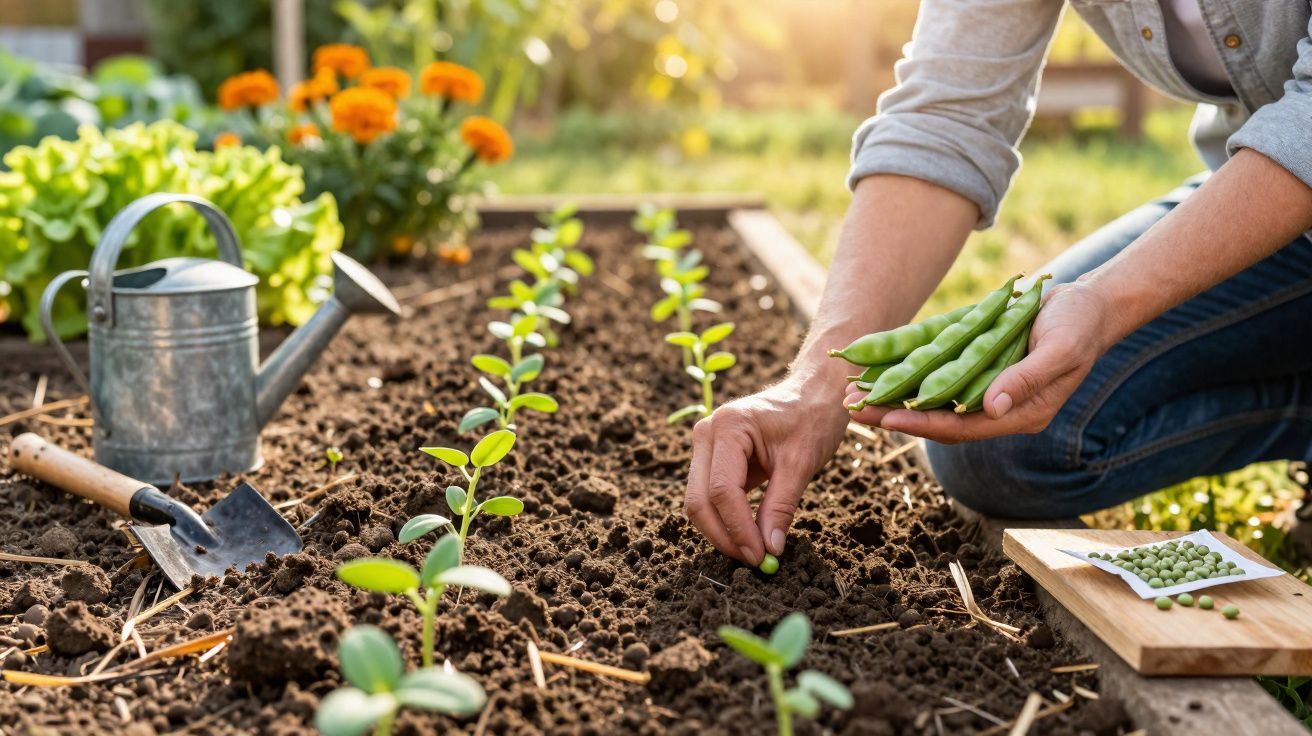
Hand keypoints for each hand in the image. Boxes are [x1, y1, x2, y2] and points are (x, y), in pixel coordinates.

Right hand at [685, 377, 849, 565]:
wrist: (813, 392)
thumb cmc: (812, 418)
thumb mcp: (801, 464)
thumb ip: (780, 507)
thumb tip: (770, 549)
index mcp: (729, 427)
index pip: (722, 491)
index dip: (739, 529)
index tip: (761, 556)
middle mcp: (707, 432)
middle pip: (699, 499)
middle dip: (724, 536)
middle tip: (754, 561)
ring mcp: (705, 444)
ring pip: (699, 501)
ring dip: (722, 531)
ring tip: (754, 550)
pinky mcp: (711, 456)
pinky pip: (709, 495)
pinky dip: (725, 519)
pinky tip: (749, 535)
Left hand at [848, 280, 1111, 442]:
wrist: (1087, 304)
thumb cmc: (1079, 327)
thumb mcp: (1060, 350)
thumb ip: (1027, 379)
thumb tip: (991, 407)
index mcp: (1018, 414)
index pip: (961, 426)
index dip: (922, 423)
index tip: (887, 419)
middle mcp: (996, 406)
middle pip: (936, 417)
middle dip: (893, 414)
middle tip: (852, 407)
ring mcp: (984, 385)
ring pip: (930, 397)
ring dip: (892, 395)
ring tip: (852, 393)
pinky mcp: (976, 364)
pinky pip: (935, 373)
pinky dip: (907, 372)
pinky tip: (876, 368)